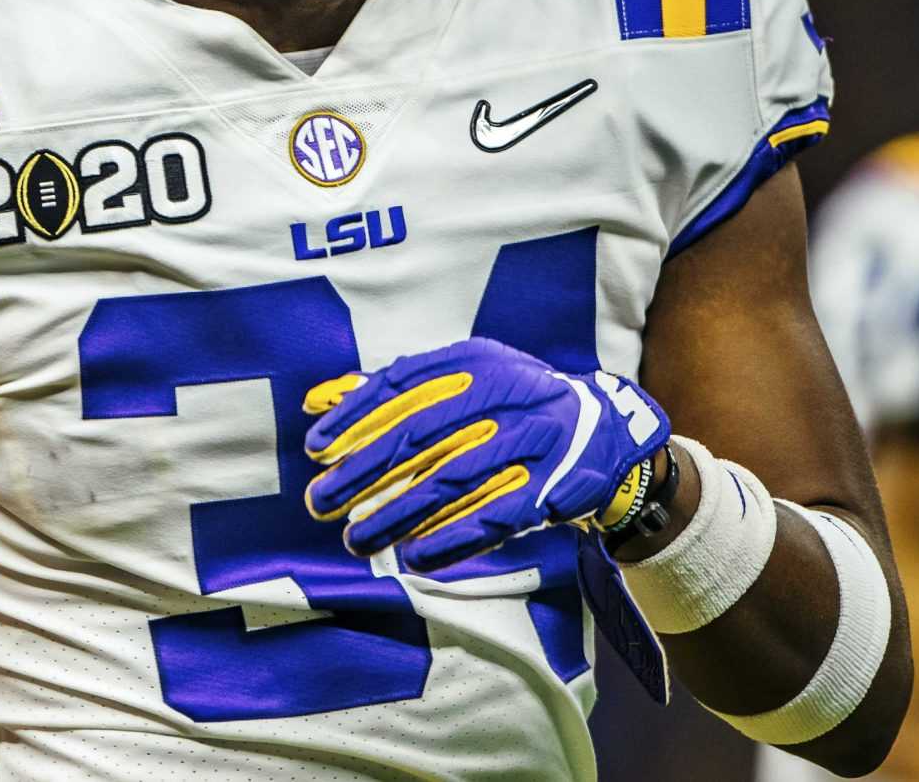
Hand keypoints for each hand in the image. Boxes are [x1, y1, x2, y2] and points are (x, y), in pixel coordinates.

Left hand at [301, 336, 669, 573]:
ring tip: (355, 539)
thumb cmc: (510, 405)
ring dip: (397, 515)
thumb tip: (317, 402)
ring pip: (450, 481)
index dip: (353, 419)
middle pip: (418, 436)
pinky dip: (451, 540)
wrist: (604, 431)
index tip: (315, 450)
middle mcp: (505, 393)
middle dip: (362, 473)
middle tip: (319, 502)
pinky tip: (413, 557)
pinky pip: (493, 518)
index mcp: (475, 361)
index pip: (400, 387)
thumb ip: (393, 389)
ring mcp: (531, 441)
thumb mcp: (462, 378)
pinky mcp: (552, 487)